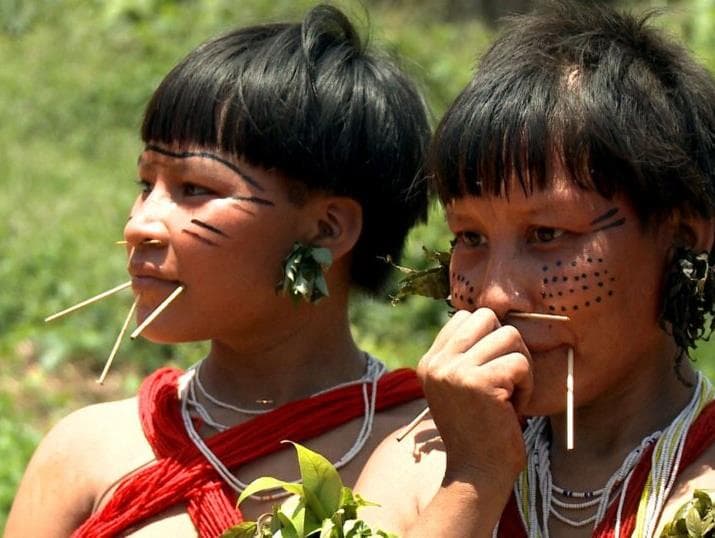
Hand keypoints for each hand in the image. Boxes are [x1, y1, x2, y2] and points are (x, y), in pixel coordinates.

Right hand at [417, 308, 532, 490]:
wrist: (476, 475)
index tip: (492, 371)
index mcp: (430, 362)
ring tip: (511, 395)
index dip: (489, 338)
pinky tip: (514, 408)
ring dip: (520, 366)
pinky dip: (527, 386)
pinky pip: (519, 363)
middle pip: (487, 318)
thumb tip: (494, 319)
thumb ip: (466, 355)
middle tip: (507, 378)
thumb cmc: (478, 432)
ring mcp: (455, 371)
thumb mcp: (460, 388)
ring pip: (509, 336)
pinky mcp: (478, 383)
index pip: (465, 317)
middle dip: (507, 344)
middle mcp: (437, 363)